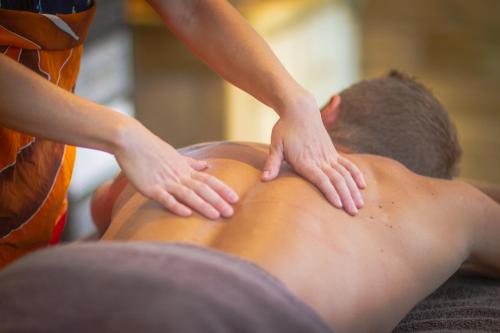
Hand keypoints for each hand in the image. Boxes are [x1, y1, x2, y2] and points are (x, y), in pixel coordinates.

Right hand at [113, 119, 237, 218]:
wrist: (130, 141)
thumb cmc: (151, 148)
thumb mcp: (175, 155)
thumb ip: (190, 163)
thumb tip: (206, 165)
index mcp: (184, 169)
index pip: (208, 180)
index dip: (222, 189)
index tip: (235, 198)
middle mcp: (178, 175)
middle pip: (202, 189)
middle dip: (217, 201)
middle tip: (230, 213)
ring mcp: (164, 181)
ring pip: (188, 194)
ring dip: (203, 205)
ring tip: (216, 216)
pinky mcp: (150, 187)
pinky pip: (166, 198)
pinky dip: (176, 206)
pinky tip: (186, 214)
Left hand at [262, 98, 365, 214]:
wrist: (299, 109)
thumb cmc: (284, 128)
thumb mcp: (275, 144)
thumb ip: (272, 163)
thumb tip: (264, 179)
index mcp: (306, 160)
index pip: (321, 179)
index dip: (330, 192)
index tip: (339, 205)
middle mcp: (320, 159)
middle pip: (337, 180)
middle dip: (346, 197)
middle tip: (353, 213)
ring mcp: (328, 155)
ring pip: (345, 174)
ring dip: (353, 190)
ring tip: (359, 205)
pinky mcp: (332, 151)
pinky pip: (347, 164)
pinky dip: (356, 174)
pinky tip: (362, 185)